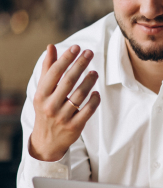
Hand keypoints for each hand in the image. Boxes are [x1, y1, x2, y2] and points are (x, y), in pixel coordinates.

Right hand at [30, 44, 99, 161]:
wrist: (47, 141)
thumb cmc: (46, 110)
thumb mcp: (43, 91)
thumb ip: (48, 69)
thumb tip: (51, 47)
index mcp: (41, 95)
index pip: (54, 72)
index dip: (66, 58)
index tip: (77, 47)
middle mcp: (50, 105)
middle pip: (68, 81)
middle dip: (80, 65)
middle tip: (90, 53)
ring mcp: (63, 117)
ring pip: (79, 95)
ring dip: (89, 81)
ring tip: (95, 72)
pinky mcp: (75, 126)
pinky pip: (88, 110)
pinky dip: (94, 100)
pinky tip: (96, 92)